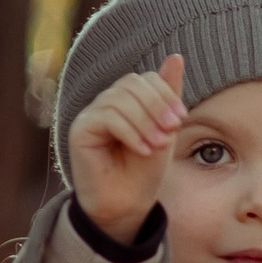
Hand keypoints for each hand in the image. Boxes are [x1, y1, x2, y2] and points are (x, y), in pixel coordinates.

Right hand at [64, 51, 186, 243]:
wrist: (126, 205)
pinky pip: (107, 117)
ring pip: (119, 99)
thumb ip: (167, 96)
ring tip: (157, 146)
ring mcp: (91, 115)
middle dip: (156, 105)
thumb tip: (176, 57)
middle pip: (131, 83)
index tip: (181, 119)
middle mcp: (105, 103)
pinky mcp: (80, 130)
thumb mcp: (164, 130)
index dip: (164, 94)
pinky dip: (130, 132)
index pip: (144, 79)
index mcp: (126, 101)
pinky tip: (142, 150)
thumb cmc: (144, 172)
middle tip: (171, 131)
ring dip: (144, 122)